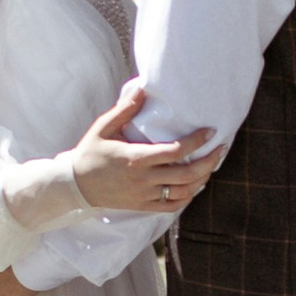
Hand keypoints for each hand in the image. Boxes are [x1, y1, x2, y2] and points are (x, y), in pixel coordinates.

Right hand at [69, 86, 219, 217]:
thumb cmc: (90, 153)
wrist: (76, 185)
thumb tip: (142, 89)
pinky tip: (194, 186)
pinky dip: (187, 198)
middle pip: (187, 174)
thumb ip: (124, 109)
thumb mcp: (103, 128)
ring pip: (183, 193)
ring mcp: (144, 195)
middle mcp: (143, 179)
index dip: (197, 142)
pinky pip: (172, 206)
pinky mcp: (143, 206)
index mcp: (136, 158)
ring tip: (210, 166)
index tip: (210, 132)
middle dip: (209, 162)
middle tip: (219, 149)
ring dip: (201, 180)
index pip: (175, 151)